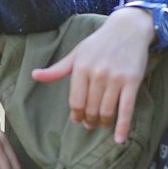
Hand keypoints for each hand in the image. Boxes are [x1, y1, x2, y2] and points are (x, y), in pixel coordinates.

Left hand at [31, 9, 154, 143]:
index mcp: (81, 67)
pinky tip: (119, 139)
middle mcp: (97, 74)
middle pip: (90, 109)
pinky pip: (126, 109)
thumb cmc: (100, 42)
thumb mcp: (77, 53)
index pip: (75, 101)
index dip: (76, 115)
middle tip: (91, 124)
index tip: (78, 120)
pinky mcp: (132, 81)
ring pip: (106, 111)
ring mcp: (116, 78)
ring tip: (103, 124)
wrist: (128, 29)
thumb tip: (34, 76)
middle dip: (90, 121)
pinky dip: (123, 127)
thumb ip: (58, 69)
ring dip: (104, 123)